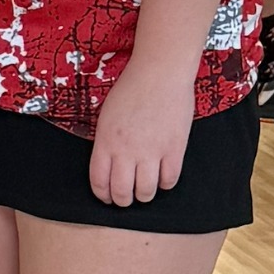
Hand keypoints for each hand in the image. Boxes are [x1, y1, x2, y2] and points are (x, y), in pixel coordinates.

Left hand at [88, 62, 195, 206]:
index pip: (99, 182)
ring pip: (146, 193)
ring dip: (144, 195)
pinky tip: (162, 175)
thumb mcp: (107, 115)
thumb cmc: (131, 88)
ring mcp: (151, 152)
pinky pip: (169, 181)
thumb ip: (106, 142)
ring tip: (144, 188)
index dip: (103, 195)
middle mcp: (126, 151)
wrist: (160, 72)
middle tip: (126, 197)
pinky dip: (165, 183)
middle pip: (122, 194)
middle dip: (122, 200)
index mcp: (106, 141)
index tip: (107, 196)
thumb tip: (109, 166)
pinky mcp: (174, 150)